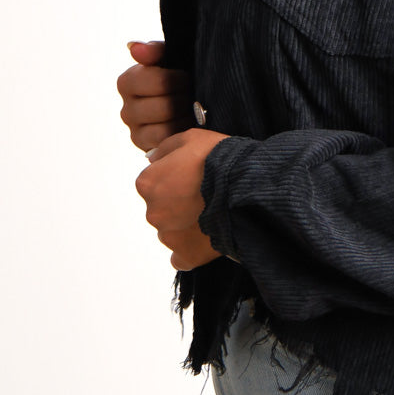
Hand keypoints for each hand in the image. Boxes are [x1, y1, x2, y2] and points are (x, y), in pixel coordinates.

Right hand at [118, 40, 192, 153]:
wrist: (192, 101)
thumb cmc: (180, 76)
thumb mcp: (171, 57)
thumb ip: (154, 51)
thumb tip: (133, 48)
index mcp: (127, 82)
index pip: (155, 82)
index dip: (177, 80)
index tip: (187, 77)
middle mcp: (126, 110)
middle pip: (162, 108)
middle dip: (183, 100)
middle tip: (193, 96)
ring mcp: (136, 133)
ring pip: (165, 128)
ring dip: (185, 118)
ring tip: (194, 110)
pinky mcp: (148, 150)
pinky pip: (167, 145)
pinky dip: (181, 135)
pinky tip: (190, 125)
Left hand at [135, 127, 230, 270]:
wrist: (245, 186)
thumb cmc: (218, 158)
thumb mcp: (190, 138)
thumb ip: (165, 149)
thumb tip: (152, 160)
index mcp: (148, 183)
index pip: (153, 182)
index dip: (175, 177)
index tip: (193, 175)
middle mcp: (152, 212)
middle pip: (162, 208)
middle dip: (179, 202)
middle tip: (205, 193)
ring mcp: (169, 236)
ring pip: (173, 231)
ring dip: (187, 224)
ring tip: (213, 212)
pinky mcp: (186, 255)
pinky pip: (183, 256)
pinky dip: (192, 248)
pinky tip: (208, 236)